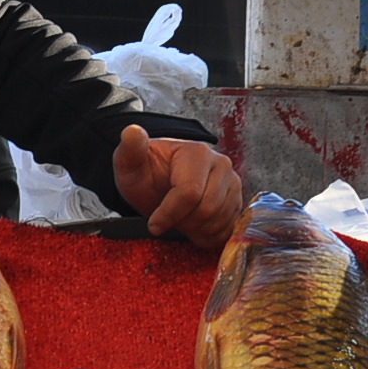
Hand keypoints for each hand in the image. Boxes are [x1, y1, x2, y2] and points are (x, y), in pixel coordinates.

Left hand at [111, 124, 243, 250]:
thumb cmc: (145, 174)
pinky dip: (208, 236)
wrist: (158, 183)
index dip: (169, 214)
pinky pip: (227, 230)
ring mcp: (233, 185)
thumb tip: (132, 131)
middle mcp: (221, 165)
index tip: (154, 224)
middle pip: (207, 210)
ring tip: (179, 220)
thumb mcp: (130, 163)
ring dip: (195, 230)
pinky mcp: (237, 203)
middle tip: (168, 220)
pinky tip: (192, 227)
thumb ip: (131, 149)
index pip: (190, 193)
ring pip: (218, 222)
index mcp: (197, 153)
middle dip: (183, 222)